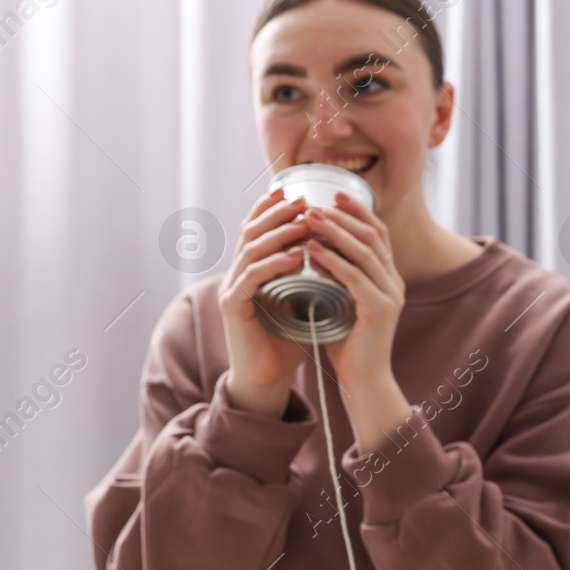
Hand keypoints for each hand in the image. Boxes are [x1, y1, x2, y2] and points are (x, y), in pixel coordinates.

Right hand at [218, 187, 312, 414]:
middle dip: (277, 213)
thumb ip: (310, 276)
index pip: (258, 230)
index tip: (298, 192)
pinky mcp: (233, 308)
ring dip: (279, 234)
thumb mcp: (302, 300)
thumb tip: (338, 252)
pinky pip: (251, 278)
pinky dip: (273, 264)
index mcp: (251, 269)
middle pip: (251, 232)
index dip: (273, 208)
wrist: (267, 377)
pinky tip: (295, 257)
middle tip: (302, 199)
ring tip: (304, 222)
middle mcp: (236, 274)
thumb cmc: (287, 340)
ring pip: (251, 250)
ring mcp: (231, 289)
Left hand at [295, 190, 405, 391]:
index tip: (333, 194)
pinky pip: (355, 277)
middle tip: (314, 202)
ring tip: (308, 219)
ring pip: (364, 252)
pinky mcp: (379, 311)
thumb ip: (336, 277)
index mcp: (389, 278)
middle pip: (373, 236)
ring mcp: (390, 296)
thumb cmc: (349, 344)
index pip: (378, 233)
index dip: (358, 211)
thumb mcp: (343, 301)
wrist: (364, 381)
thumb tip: (312, 249)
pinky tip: (311, 251)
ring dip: (334, 232)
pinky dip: (332, 261)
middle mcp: (394, 282)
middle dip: (343, 215)